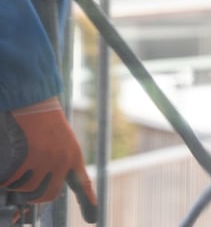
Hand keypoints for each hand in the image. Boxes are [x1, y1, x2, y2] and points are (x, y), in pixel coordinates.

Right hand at [0, 99, 97, 222]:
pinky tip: (4, 177)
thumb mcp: (60, 142)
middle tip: (23, 196)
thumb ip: (57, 163)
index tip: (94, 219)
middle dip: (33, 199)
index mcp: (74, 157)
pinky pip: (15, 180)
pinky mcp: (31, 157)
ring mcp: (48, 160)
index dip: (88, 202)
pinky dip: (6, 181)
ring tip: (15, 176)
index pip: (83, 184)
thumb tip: (39, 189)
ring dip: (18, 187)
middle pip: (48, 196)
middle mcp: (64, 161)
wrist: (36, 102)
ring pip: (29, 189)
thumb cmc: (45, 122)